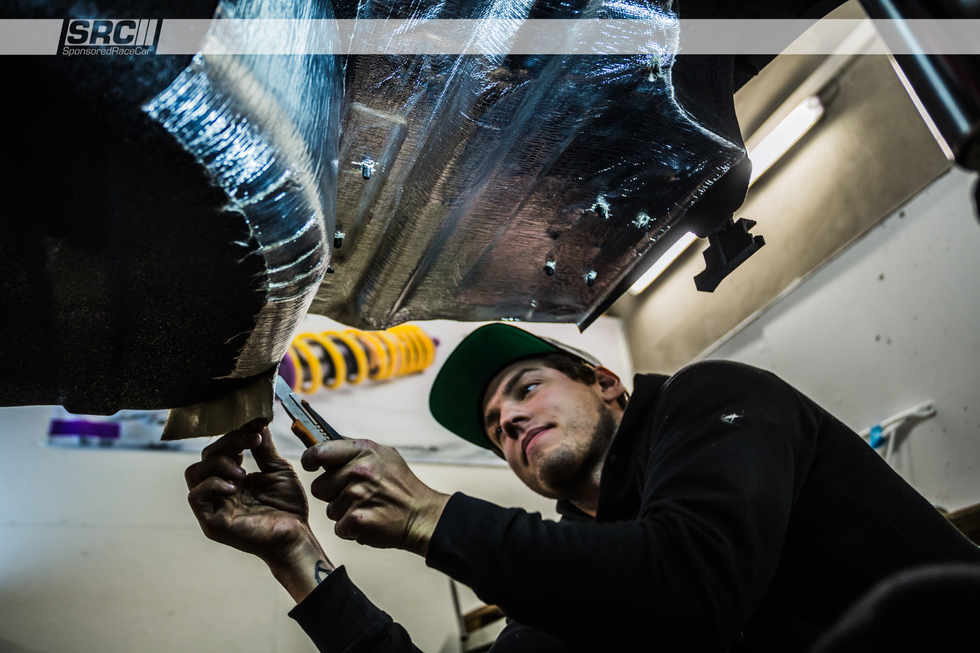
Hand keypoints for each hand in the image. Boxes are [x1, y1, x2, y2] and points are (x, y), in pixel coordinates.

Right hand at [185, 427, 331, 600]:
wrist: (296, 534)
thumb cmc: (288, 506)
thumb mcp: (277, 469)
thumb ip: (264, 447)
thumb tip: (257, 420)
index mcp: (231, 478)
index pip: (219, 449)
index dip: (233, 436)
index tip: (255, 429)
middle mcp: (218, 491)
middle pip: (205, 457)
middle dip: (228, 443)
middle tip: (253, 442)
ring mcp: (213, 507)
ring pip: (194, 473)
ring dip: (219, 463)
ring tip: (244, 472)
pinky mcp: (211, 522)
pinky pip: (195, 497)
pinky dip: (212, 484)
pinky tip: (235, 486)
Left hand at [300, 438, 450, 556]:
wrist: (422, 515)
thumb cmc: (401, 486)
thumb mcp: (384, 455)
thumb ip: (354, 450)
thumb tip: (324, 444)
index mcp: (363, 451)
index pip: (319, 451)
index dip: (310, 459)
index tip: (311, 465)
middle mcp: (359, 471)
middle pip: (319, 487)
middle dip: (332, 493)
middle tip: (355, 494)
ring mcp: (357, 496)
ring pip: (330, 509)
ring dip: (344, 512)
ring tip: (367, 507)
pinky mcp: (357, 520)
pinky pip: (339, 527)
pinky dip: (351, 528)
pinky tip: (369, 520)